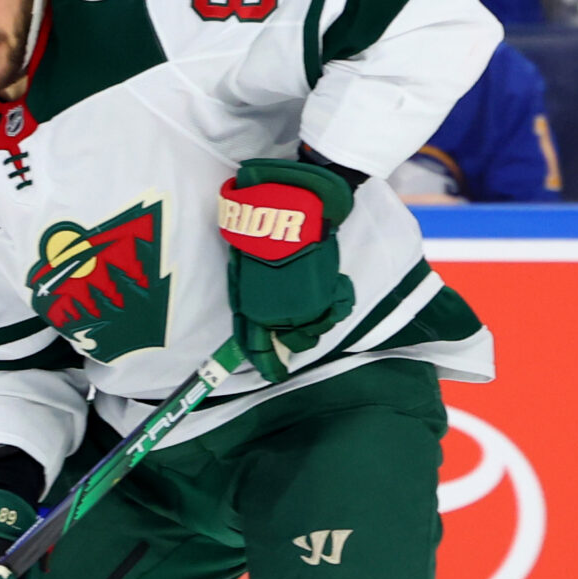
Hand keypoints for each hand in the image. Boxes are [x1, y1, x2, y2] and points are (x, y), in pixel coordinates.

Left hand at [218, 156, 357, 382]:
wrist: (295, 204)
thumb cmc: (260, 226)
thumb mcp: (243, 263)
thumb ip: (248, 290)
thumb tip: (252, 314)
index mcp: (256, 307)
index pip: (258, 346)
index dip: (265, 363)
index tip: (271, 374)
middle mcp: (283, 313)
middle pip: (291, 343)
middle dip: (290, 344)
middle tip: (291, 341)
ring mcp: (309, 304)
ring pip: (314, 332)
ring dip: (311, 328)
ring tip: (309, 319)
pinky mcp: (330, 291)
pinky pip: (334, 313)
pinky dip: (333, 310)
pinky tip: (329, 303)